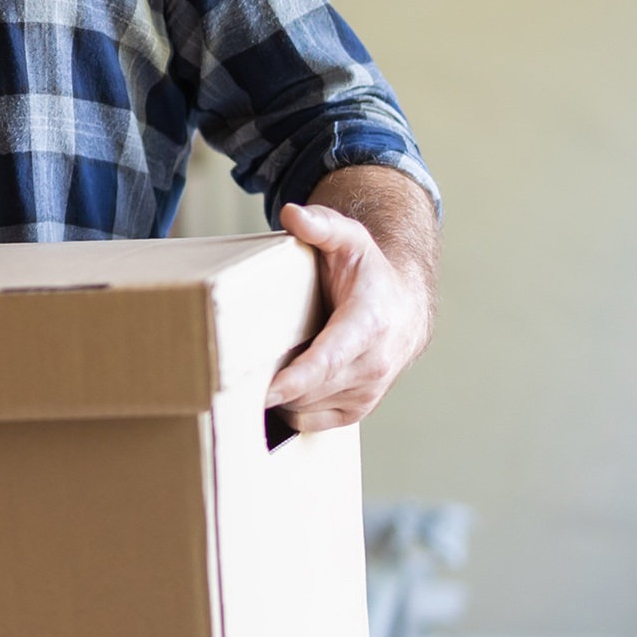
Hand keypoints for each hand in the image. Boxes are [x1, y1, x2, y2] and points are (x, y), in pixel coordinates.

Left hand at [264, 195, 433, 432]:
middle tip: (232, 370)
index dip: (297, 379)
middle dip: (272, 385)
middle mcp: (375, 364)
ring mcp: (368, 392)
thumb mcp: (348, 238)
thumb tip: (293, 214)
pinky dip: (291, 408)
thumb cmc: (368, 273)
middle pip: (311, 389)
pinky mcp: (357, 410)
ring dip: (281, 395)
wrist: (404, 309)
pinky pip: (310, 422)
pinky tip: (282, 383)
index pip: (331, 360)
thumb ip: (322, 225)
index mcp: (371, 324)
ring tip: (262, 366)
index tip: (266, 391)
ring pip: (307, 408)